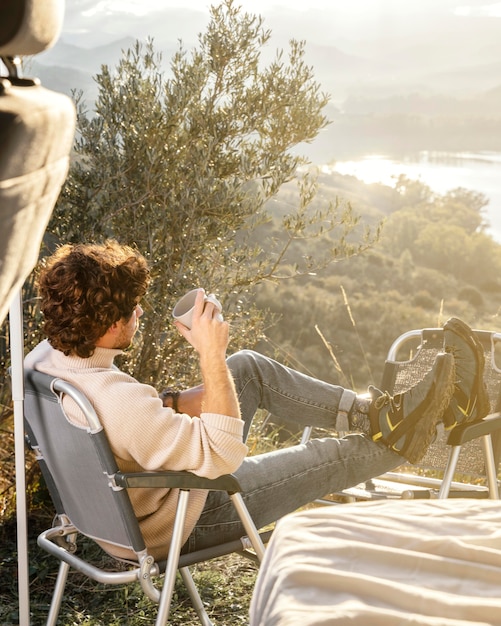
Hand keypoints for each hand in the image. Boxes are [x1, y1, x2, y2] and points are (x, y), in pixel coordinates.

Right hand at [174, 289, 238, 418]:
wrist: (212, 354)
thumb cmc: (199, 345)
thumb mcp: (189, 336)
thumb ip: (182, 328)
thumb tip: (175, 322)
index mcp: (197, 320)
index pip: (199, 303)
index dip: (200, 295)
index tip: (202, 290)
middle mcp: (206, 319)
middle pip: (210, 304)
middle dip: (211, 301)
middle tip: (211, 301)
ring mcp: (216, 322)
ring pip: (217, 312)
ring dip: (216, 312)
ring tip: (214, 319)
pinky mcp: (225, 325)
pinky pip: (223, 320)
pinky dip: (221, 323)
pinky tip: (220, 330)